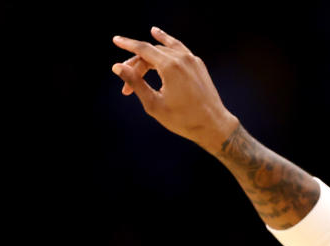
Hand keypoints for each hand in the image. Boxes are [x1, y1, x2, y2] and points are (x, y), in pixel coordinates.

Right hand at [112, 27, 238, 152]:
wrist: (214, 125)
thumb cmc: (184, 119)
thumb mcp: (154, 104)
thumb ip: (135, 82)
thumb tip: (117, 67)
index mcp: (170, 67)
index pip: (143, 49)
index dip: (127, 44)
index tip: (115, 39)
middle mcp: (182, 59)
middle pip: (152, 52)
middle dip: (137, 65)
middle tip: (127, 85)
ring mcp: (193, 60)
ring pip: (165, 50)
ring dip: (151, 55)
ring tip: (140, 49)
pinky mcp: (199, 65)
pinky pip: (179, 49)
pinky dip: (168, 42)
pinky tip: (159, 36)